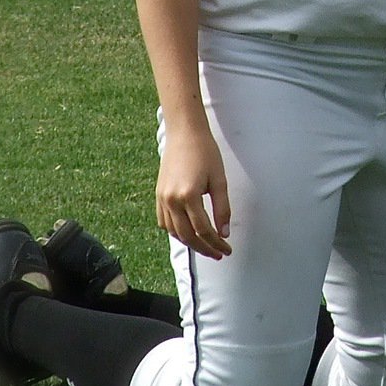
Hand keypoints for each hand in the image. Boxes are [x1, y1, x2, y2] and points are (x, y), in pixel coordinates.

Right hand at [156, 126, 231, 259]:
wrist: (184, 132)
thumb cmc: (205, 152)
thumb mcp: (219, 180)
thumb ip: (222, 208)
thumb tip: (224, 233)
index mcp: (189, 196)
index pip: (204, 230)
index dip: (217, 243)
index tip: (227, 249)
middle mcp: (172, 200)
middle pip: (188, 236)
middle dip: (204, 248)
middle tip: (218, 253)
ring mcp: (162, 198)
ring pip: (174, 232)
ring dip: (190, 243)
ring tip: (206, 246)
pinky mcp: (158, 194)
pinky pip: (164, 222)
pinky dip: (176, 232)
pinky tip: (188, 233)